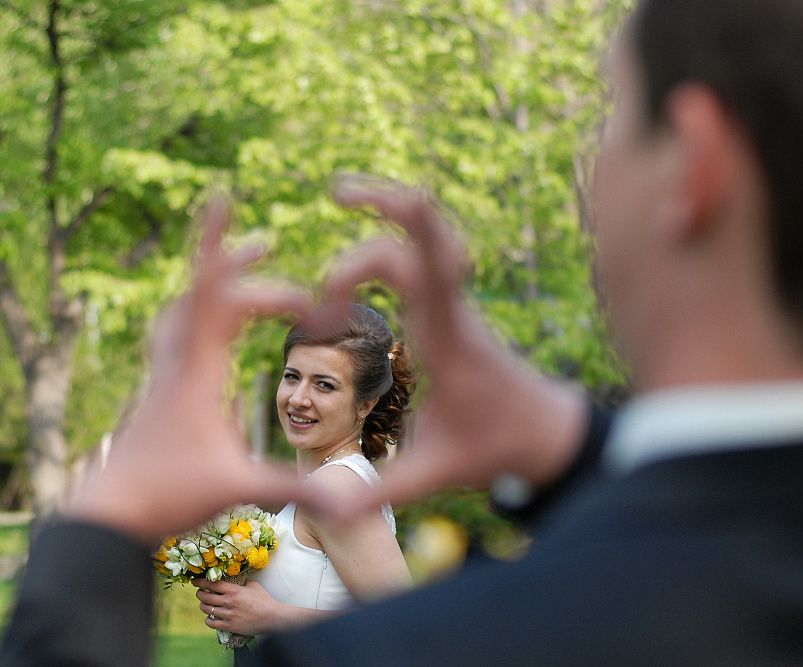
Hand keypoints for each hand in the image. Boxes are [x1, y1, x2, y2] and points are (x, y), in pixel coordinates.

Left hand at [67, 196, 324, 544]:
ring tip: (243, 269)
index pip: (210, 293)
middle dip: (236, 265)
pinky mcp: (160, 393)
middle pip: (202, 294)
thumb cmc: (166, 498)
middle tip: (266, 246)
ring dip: (213, 285)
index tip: (222, 198)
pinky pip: (176, 335)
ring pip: (182, 311)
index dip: (217, 244)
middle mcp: (176, 364)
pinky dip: (197, 314)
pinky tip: (213, 328)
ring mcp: (164, 377)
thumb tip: (348, 501)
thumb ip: (294, 487)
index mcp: (196, 372)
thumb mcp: (237, 488)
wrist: (107, 519)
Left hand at [194, 578, 277, 636]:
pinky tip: (211, 617)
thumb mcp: (254, 586)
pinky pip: (211, 622)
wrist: (271, 617)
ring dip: (203, 605)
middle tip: (200, 593)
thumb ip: (242, 583)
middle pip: (205, 596)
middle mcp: (228, 601)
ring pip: (206, 609)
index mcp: (234, 590)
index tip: (195, 581)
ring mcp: (227, 614)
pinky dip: (208, 619)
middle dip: (199, 593)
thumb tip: (236, 581)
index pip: (212, 584)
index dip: (201, 582)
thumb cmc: (264, 600)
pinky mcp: (228, 626)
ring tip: (205, 604)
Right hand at [319, 176, 588, 517]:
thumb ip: (385, 489)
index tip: (366, 211)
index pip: (432, 270)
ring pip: (430, 237)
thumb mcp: (439, 471)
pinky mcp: (452, 308)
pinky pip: (430, 254)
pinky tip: (371, 235)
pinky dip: (401, 232)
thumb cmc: (496, 448)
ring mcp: (454, 305)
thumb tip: (331, 512)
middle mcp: (452, 311)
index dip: (407, 229)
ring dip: (393, 209)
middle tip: (336, 191)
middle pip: (424, 237)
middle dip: (384, 204)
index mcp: (448, 341)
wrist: (547, 432)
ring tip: (345, 191)